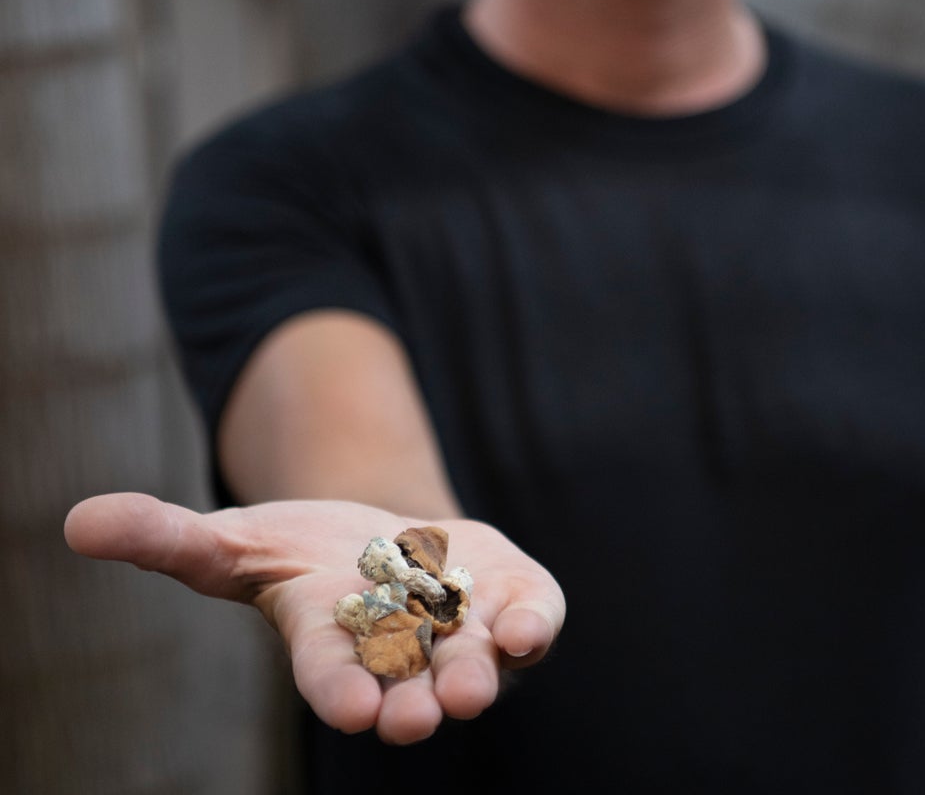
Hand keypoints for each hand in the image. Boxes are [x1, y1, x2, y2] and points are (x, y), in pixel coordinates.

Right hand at [65, 493, 564, 743]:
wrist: (392, 544)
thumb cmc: (304, 555)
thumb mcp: (235, 540)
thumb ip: (167, 538)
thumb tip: (77, 520)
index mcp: (335, 645)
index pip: (334, 678)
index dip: (340, 689)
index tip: (349, 706)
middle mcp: (402, 655)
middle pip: (409, 691)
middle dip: (413, 706)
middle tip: (417, 717)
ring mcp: (462, 634)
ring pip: (474, 669)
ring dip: (476, 679)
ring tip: (472, 687)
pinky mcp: (509, 601)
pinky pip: (531, 622)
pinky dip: (534, 627)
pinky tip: (529, 627)